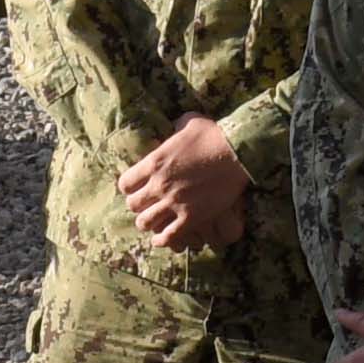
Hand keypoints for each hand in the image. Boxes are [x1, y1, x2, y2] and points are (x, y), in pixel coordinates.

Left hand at [115, 115, 245, 252]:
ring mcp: (174, 203)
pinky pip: (168, 236)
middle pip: (133, 205)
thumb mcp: (190, 122)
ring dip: (148, 223)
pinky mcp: (192, 217)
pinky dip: (162, 240)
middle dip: (138, 205)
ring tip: (153, 222)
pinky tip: (160, 240)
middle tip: (146, 205)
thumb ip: (177, 126)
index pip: (125, 183)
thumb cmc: (214, 134)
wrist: (237, 152)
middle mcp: (159, 185)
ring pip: (145, 223)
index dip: (129, 187)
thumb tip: (177, 125)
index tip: (137, 188)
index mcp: (153, 163)